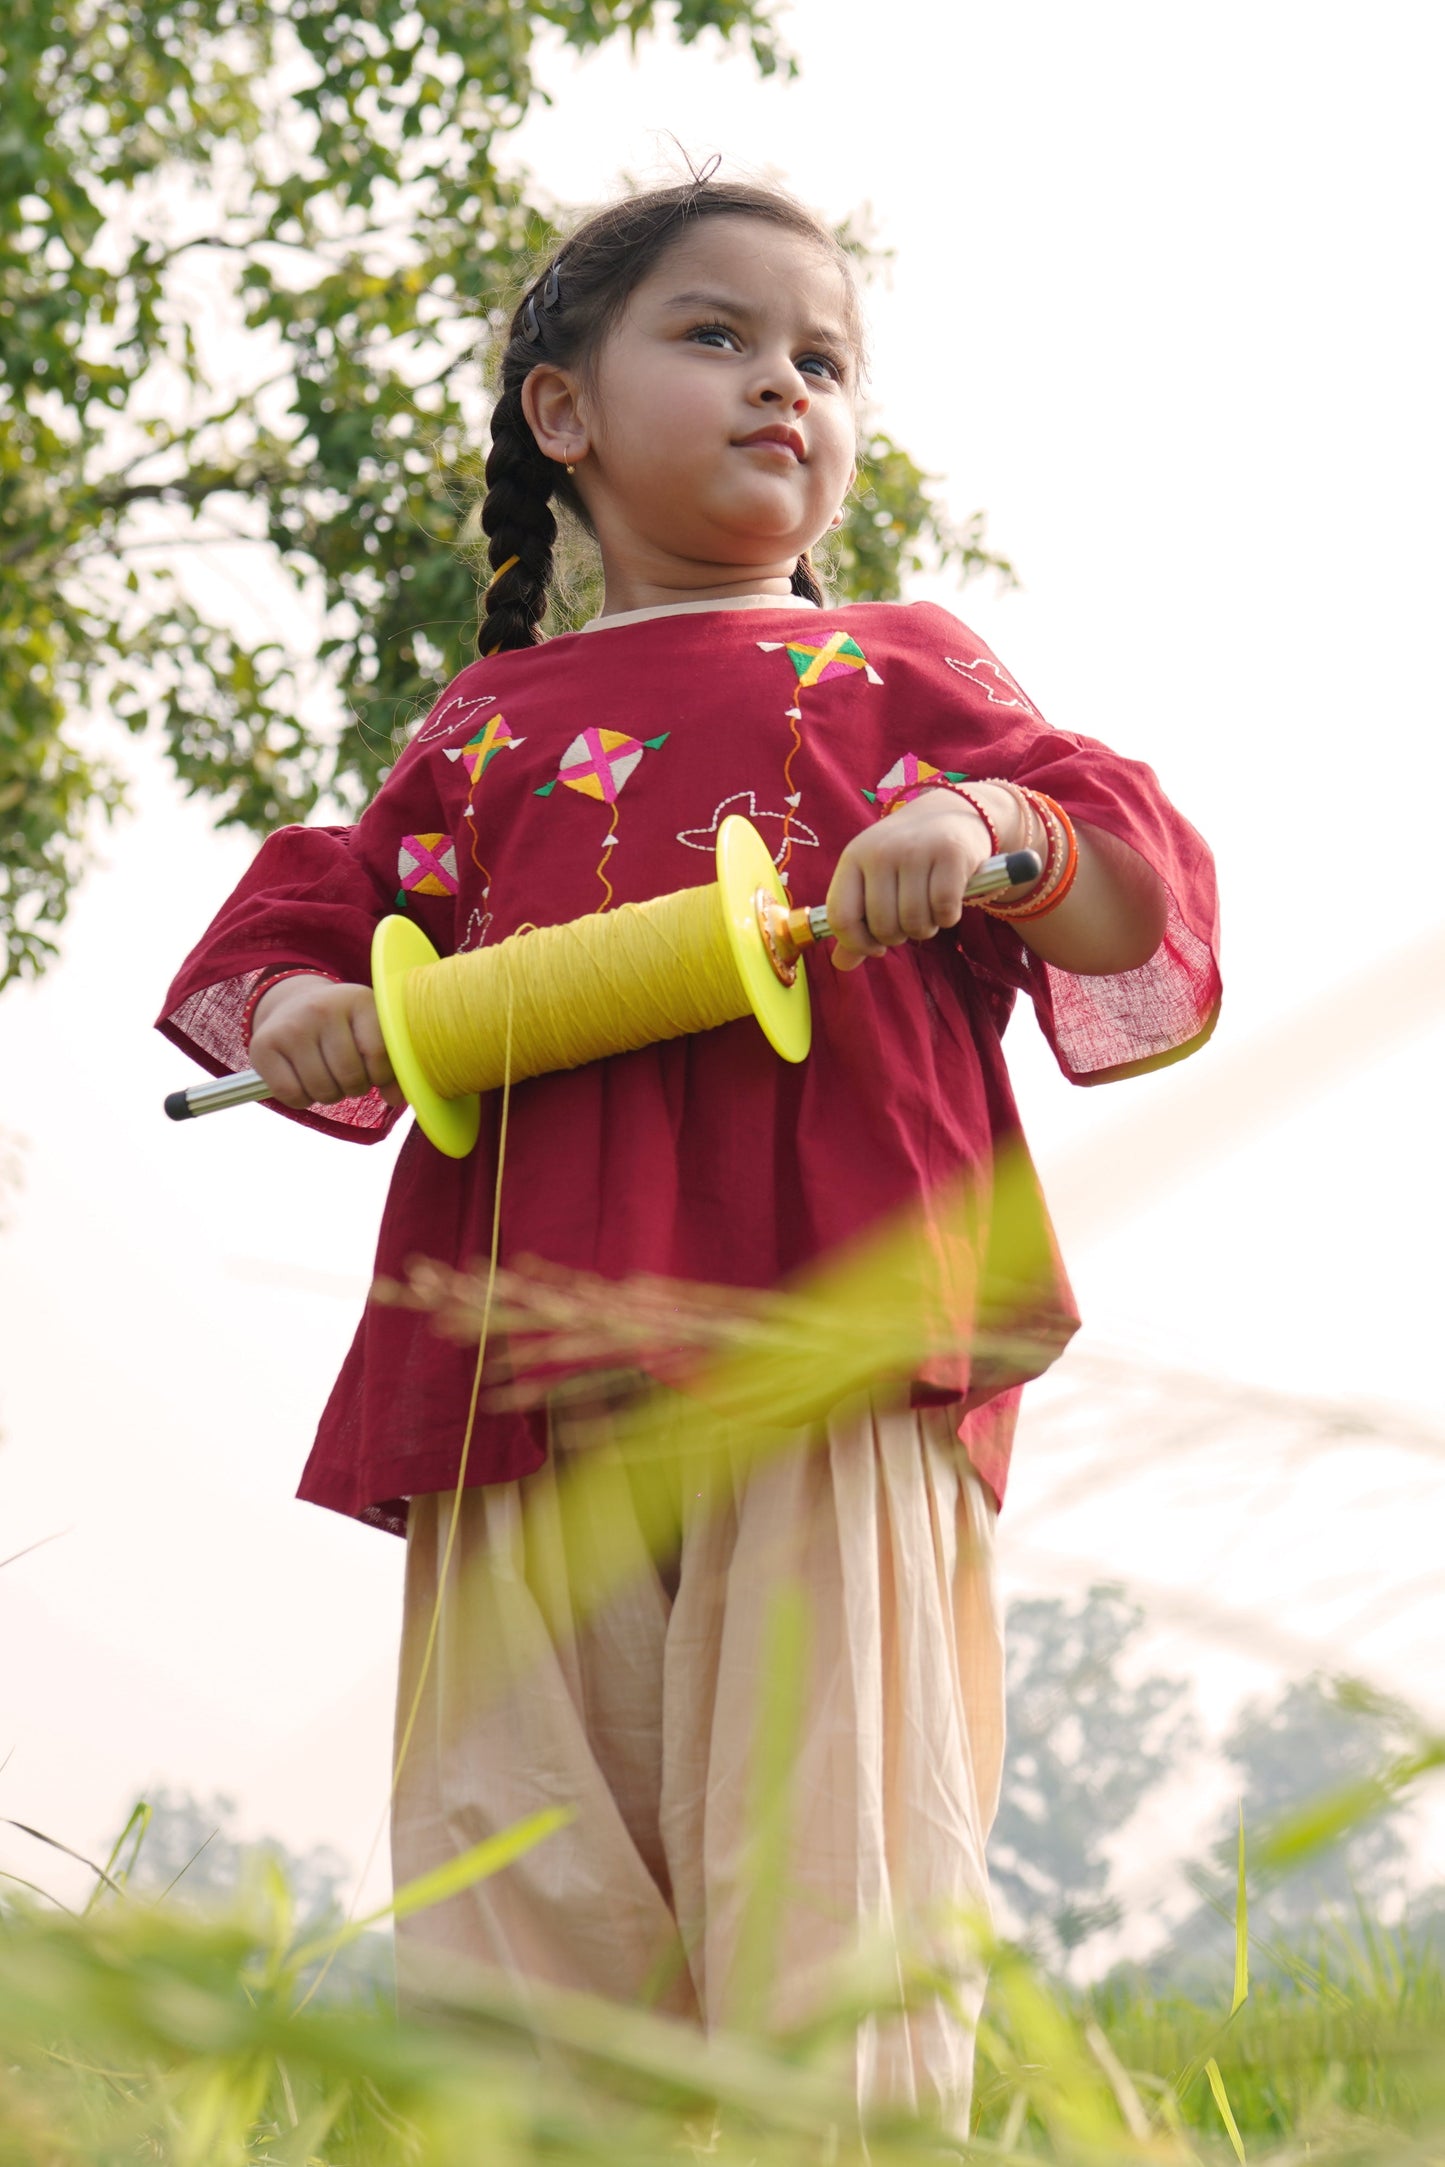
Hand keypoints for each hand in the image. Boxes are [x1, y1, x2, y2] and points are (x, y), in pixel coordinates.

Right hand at [248, 976, 404, 1109]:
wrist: (295, 1004)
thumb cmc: (344, 1028)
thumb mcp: (371, 1032)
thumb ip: (391, 1064)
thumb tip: (396, 1098)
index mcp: (358, 999)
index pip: (378, 1053)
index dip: (381, 1075)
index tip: (375, 1072)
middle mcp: (322, 1007)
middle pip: (350, 1076)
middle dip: (354, 1087)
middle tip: (349, 1077)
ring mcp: (290, 1025)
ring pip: (322, 1090)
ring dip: (330, 1095)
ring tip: (329, 1078)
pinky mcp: (263, 1045)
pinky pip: (291, 1095)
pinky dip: (303, 1100)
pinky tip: (305, 1083)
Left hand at [825, 792, 994, 972]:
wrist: (951, 813)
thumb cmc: (906, 857)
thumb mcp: (874, 880)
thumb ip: (856, 922)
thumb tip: (841, 964)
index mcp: (853, 857)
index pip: (840, 917)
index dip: (858, 944)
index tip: (876, 947)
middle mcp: (881, 851)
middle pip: (882, 926)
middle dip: (899, 937)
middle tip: (909, 920)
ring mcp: (916, 850)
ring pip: (915, 922)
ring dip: (926, 929)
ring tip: (928, 910)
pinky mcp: (951, 853)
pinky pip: (945, 910)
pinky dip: (948, 918)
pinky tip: (948, 904)